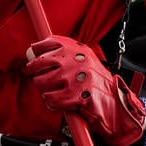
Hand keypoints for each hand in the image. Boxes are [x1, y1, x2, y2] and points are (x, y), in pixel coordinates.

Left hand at [23, 36, 145, 145]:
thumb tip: (31, 52)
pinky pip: (49, 99)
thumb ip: (62, 54)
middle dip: (36, 73)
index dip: (36, 51)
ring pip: (41, 82)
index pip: (48, 42)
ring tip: (56, 92)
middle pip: (39, 63)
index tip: (33, 56)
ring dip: (45, 90)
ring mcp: (74, 78)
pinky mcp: (74, 96)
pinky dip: (52, 103)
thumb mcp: (84, 60)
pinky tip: (60, 102)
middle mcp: (75, 60)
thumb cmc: (97, 82)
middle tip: (42, 79)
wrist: (114, 102)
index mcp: (78, 49)